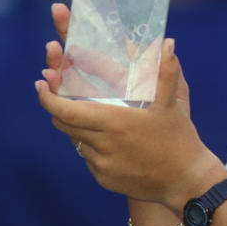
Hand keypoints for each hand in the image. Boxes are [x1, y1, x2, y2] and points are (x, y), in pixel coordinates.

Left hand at [37, 14, 217, 212]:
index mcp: (114, 122)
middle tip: (61, 95)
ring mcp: (101, 165)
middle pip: (63, 124)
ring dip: (78, 126)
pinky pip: (88, 158)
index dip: (47, 97)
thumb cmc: (179, 140)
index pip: (65, 110)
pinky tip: (111, 141)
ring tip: (94, 116)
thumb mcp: (172, 105)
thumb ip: (166, 72)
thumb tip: (168, 43)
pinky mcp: (104, 179)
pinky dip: (93, 146)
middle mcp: (102, 144)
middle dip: (58, 107)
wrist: (186, 182)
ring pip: (76, 141)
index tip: (40, 83)